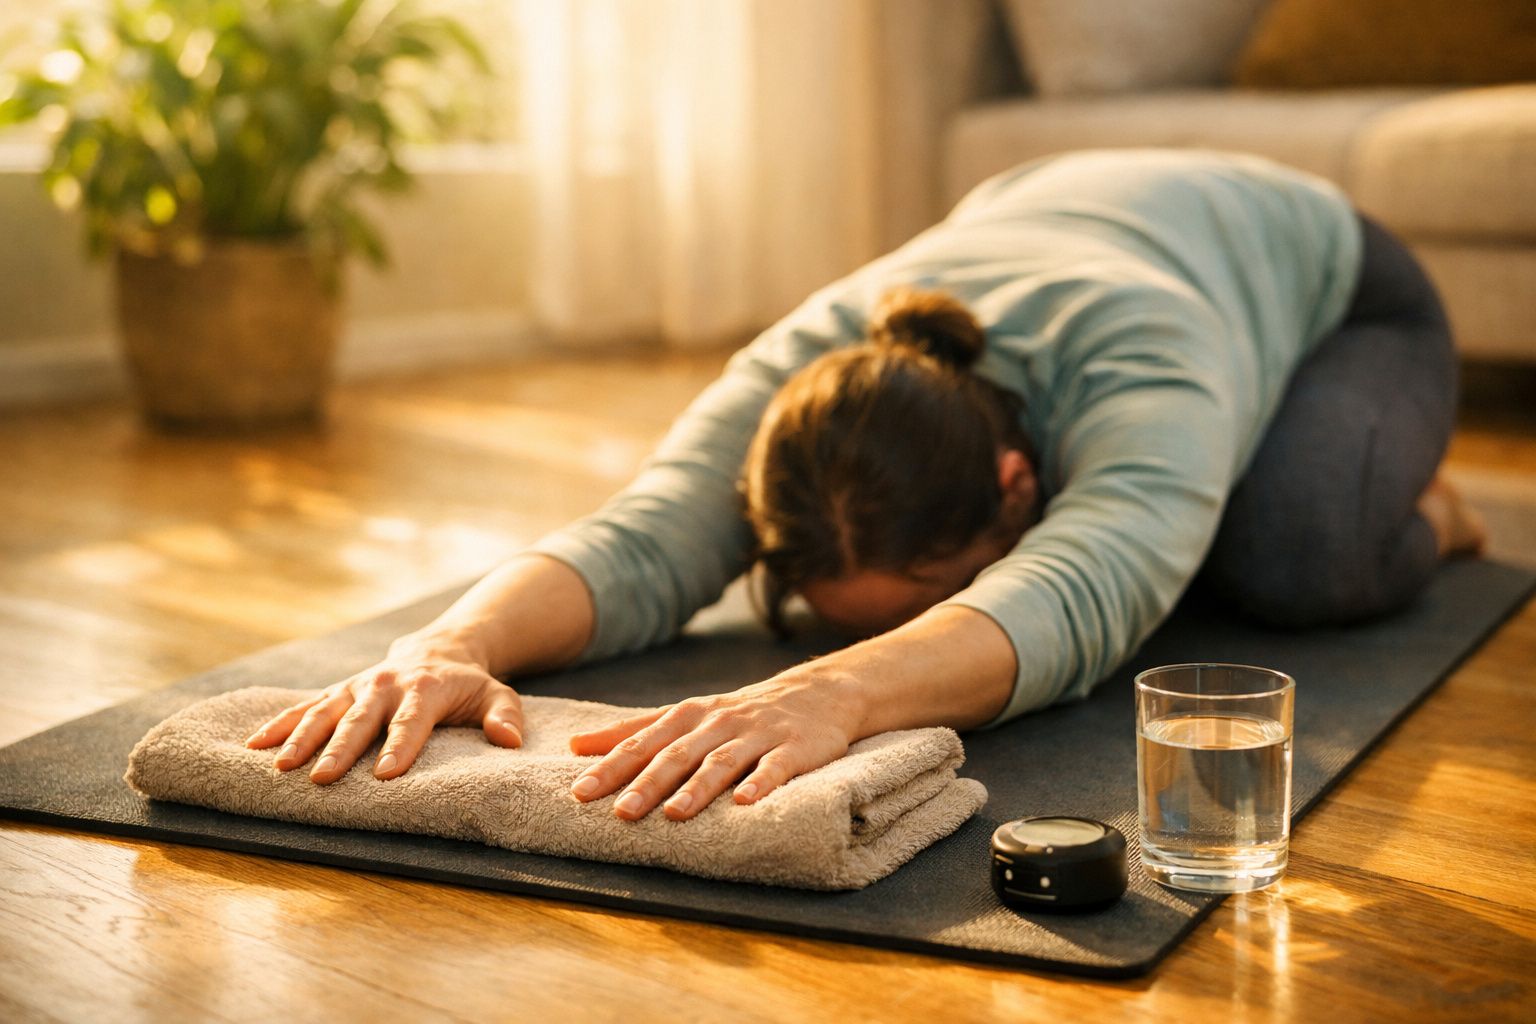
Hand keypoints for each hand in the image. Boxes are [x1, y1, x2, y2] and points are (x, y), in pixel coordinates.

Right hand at [243, 636, 523, 783]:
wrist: (439, 649)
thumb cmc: (469, 685)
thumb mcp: (497, 694)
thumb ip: (505, 716)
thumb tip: (510, 741)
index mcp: (425, 688)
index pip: (412, 721)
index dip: (400, 747)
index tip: (385, 775)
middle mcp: (385, 685)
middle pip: (361, 719)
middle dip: (341, 749)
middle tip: (322, 778)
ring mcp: (356, 687)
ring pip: (325, 712)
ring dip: (301, 738)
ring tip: (281, 766)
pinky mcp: (338, 691)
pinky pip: (304, 707)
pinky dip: (279, 724)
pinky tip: (253, 746)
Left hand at [566, 668, 865, 820]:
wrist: (818, 692)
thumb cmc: (740, 712)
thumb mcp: (686, 714)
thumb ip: (634, 729)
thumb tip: (576, 745)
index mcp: (688, 716)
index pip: (643, 742)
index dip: (612, 766)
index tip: (580, 792)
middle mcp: (718, 722)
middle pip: (678, 753)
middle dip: (648, 782)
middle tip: (621, 811)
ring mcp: (757, 735)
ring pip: (722, 761)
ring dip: (698, 787)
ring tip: (675, 813)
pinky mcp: (794, 748)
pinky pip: (775, 767)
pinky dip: (760, 783)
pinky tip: (745, 803)